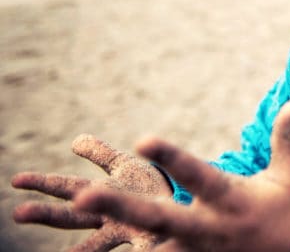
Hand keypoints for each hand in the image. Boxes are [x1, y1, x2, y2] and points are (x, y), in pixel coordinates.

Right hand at [12, 134, 171, 250]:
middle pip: (72, 218)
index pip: (67, 188)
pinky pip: (143, 251)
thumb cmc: (146, 188)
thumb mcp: (124, 167)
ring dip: (81, 251)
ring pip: (98, 244)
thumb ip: (101, 155)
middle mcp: (108, 218)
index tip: (16, 180)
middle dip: (46, 214)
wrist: (179, 203)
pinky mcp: (149, 242)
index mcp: (101, 196)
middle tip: (19, 213)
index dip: (43, 183)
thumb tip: (75, 142)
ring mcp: (127, 231)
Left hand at [73, 99, 289, 251]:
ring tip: (80, 231)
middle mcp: (211, 228)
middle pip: (160, 218)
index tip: (142, 139)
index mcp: (233, 200)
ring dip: (122, 236)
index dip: (172, 157)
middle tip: (84, 195)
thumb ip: (287, 137)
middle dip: (122, 207)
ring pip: (154, 248)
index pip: (198, 176)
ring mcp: (200, 250)